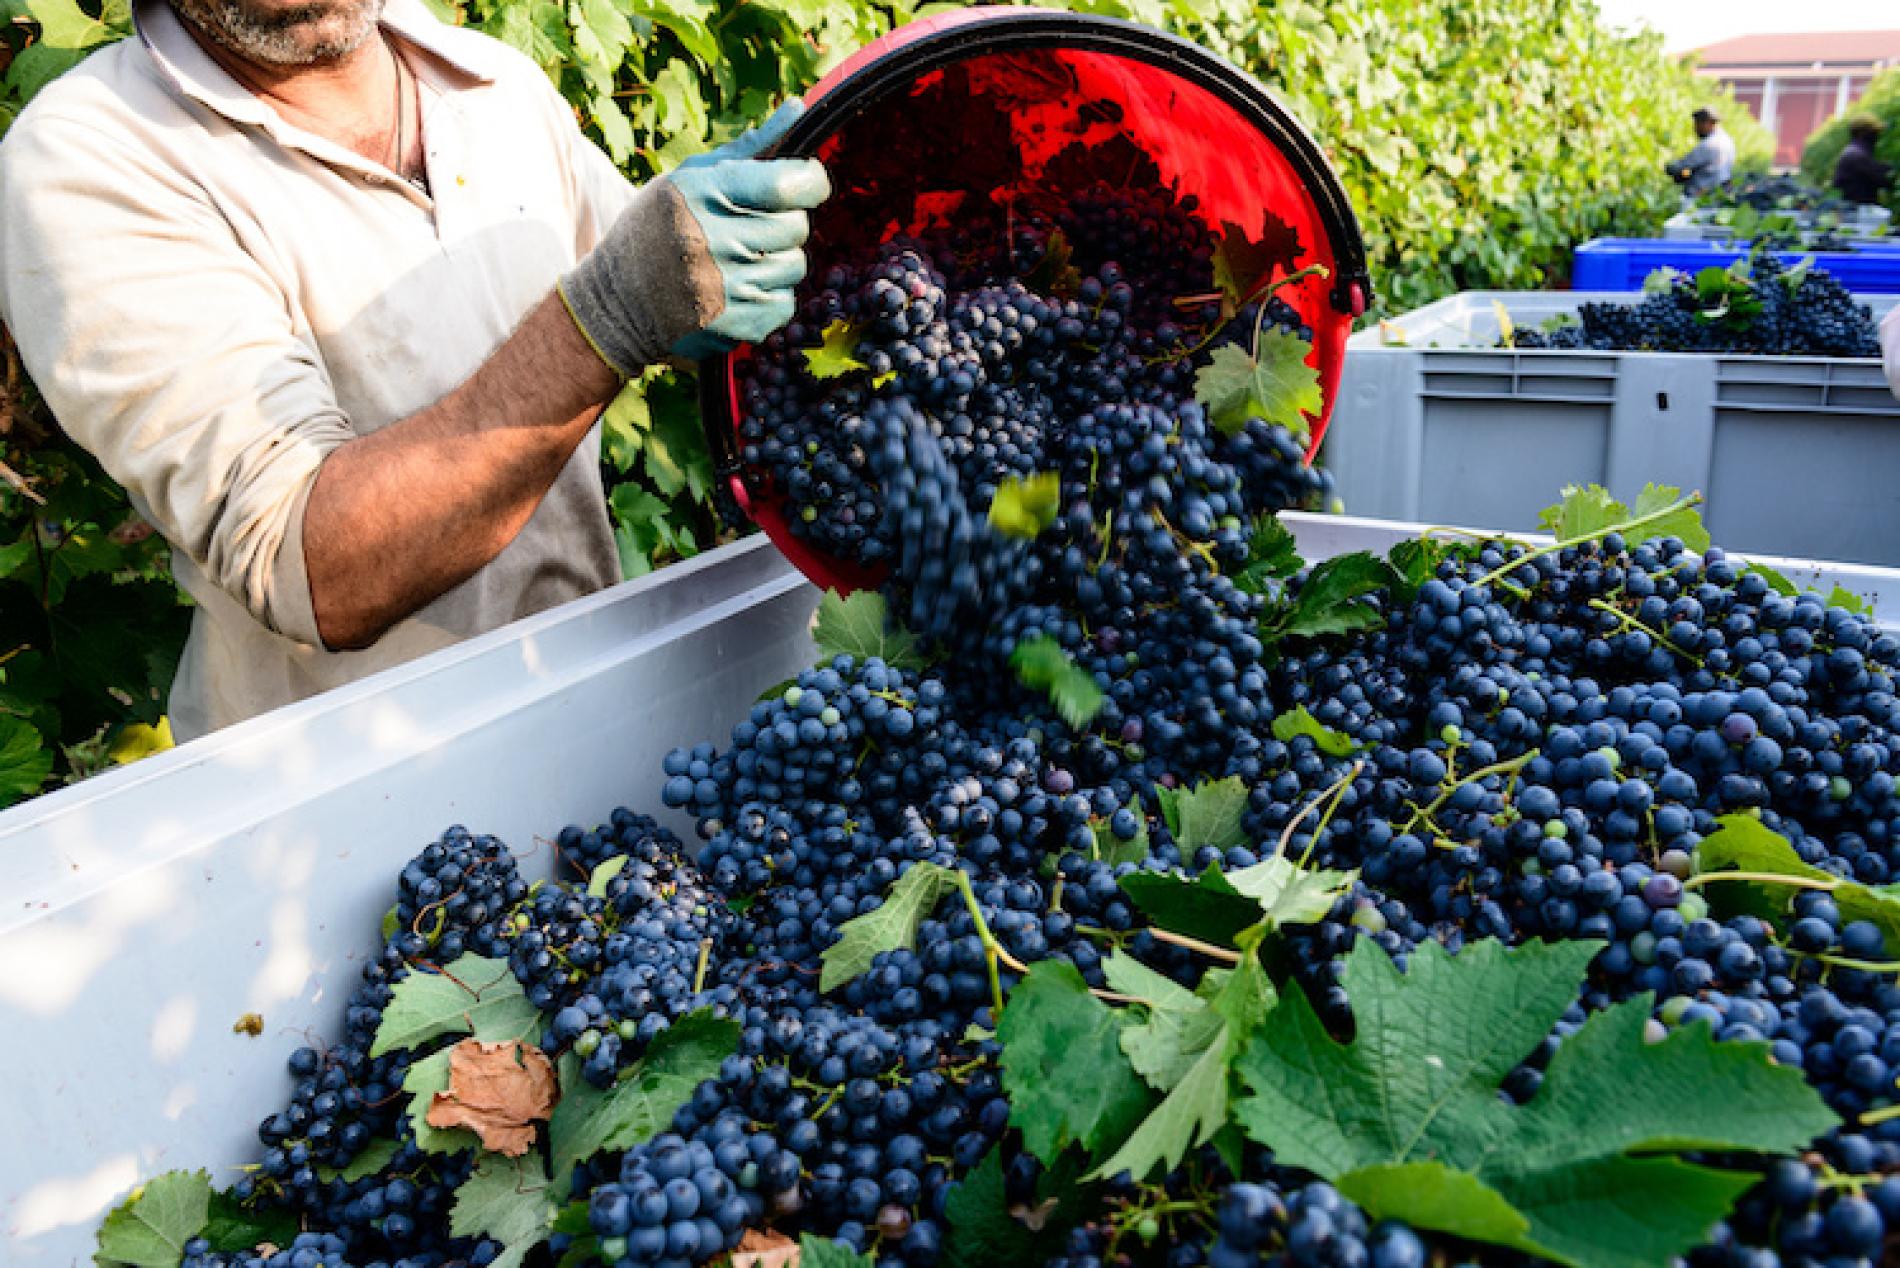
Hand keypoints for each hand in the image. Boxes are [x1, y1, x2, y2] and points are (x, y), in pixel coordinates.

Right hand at [557, 100, 829, 375]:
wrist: (618, 301)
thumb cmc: (658, 227)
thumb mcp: (690, 177)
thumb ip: (750, 147)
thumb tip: (798, 108)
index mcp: (704, 193)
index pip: (788, 184)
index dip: (810, 182)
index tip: (805, 183)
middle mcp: (715, 240)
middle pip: (797, 227)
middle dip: (785, 223)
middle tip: (754, 226)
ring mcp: (727, 287)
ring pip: (794, 266)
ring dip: (777, 261)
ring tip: (739, 260)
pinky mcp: (736, 324)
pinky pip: (785, 303)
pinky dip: (770, 296)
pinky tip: (738, 290)